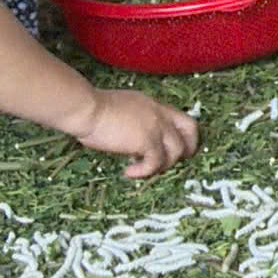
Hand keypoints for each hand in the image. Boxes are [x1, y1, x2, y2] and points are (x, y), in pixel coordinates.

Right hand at [71, 89, 199, 178]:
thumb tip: (134, 143)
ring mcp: (156, 126)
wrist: (87, 109)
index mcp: (154, 105)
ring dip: (162, 165)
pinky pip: (156, 163)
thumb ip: (136, 123)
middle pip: (191, 130)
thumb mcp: (123, 111)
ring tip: (142, 170)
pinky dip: (144, 172)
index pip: (181, 117)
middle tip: (170, 163)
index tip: (170, 148)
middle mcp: (160, 113)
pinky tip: (129, 173)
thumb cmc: (94, 109)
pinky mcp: (147, 141)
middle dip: (188, 149)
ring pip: (176, 151)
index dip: (182, 135)